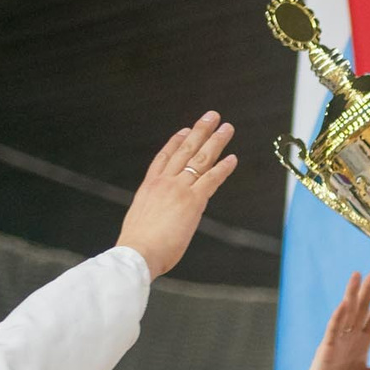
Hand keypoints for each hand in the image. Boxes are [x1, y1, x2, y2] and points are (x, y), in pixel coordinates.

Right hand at [117, 115, 237, 278]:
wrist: (137, 252)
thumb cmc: (137, 247)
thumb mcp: (140, 223)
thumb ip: (152, 216)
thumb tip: (158, 224)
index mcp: (148, 187)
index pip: (164, 157)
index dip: (175, 141)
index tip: (185, 130)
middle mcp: (164, 182)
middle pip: (185, 150)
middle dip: (199, 131)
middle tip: (211, 117)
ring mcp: (178, 189)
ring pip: (200, 159)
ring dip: (215, 141)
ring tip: (226, 128)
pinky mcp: (193, 201)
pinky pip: (212, 179)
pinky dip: (223, 167)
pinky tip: (233, 158)